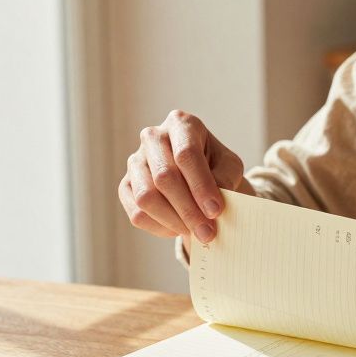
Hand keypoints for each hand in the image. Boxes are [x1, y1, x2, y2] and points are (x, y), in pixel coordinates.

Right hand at [118, 110, 248, 243]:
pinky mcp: (126, 185)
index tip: (216, 211)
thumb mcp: (229, 166)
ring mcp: (135, 161)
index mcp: (181, 124)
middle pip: (164, 177)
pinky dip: (159, 227)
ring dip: (173, 221)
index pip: (186, 154)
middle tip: (208, 232)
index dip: (201, 185)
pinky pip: (137, 213)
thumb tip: (212, 203)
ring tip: (195, 232)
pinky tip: (178, 229)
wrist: (196, 174)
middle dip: (189, 210)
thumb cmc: (216, 166)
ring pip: (146, 197)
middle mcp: (153, 137)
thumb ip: (226, 178)